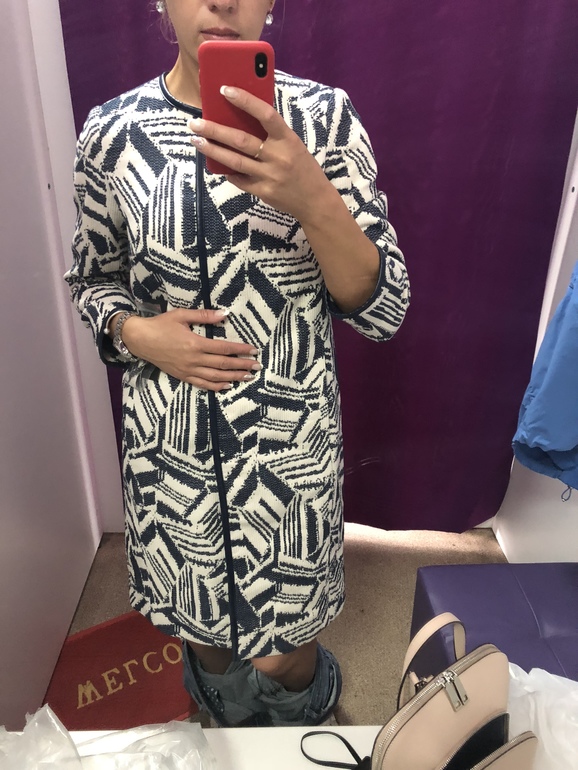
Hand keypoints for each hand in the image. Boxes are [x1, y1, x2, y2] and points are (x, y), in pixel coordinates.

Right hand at [121, 309, 260, 391]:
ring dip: (234, 378)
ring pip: (216, 377)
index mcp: (195, 343)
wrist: (140, 339)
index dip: (240, 350)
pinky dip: (216, 386)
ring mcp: (188, 370)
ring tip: (248, 377)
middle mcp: (194, 359)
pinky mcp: (182, 376)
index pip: (224, 348)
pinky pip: (202, 384)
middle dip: (242, 366)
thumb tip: (225, 314)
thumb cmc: (161, 325)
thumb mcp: (182, 315)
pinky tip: (227, 386)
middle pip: (223, 365)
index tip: (254, 351)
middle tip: (257, 367)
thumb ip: (204, 315)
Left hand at [188, 87, 333, 223]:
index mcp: (288, 140)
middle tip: (195, 123)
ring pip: (235, 161)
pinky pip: (240, 180)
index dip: (245, 100)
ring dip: (213, 150)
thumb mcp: (293, 145)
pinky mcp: (264, 192)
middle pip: (241, 140)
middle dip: (215, 130)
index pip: (265, 114)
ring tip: (197, 141)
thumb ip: (273, 134)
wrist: (315, 201)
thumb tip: (242, 118)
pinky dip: (226, 170)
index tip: (224, 90)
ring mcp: (270, 176)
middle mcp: (278, 157)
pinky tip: (215, 163)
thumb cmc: (303, 168)